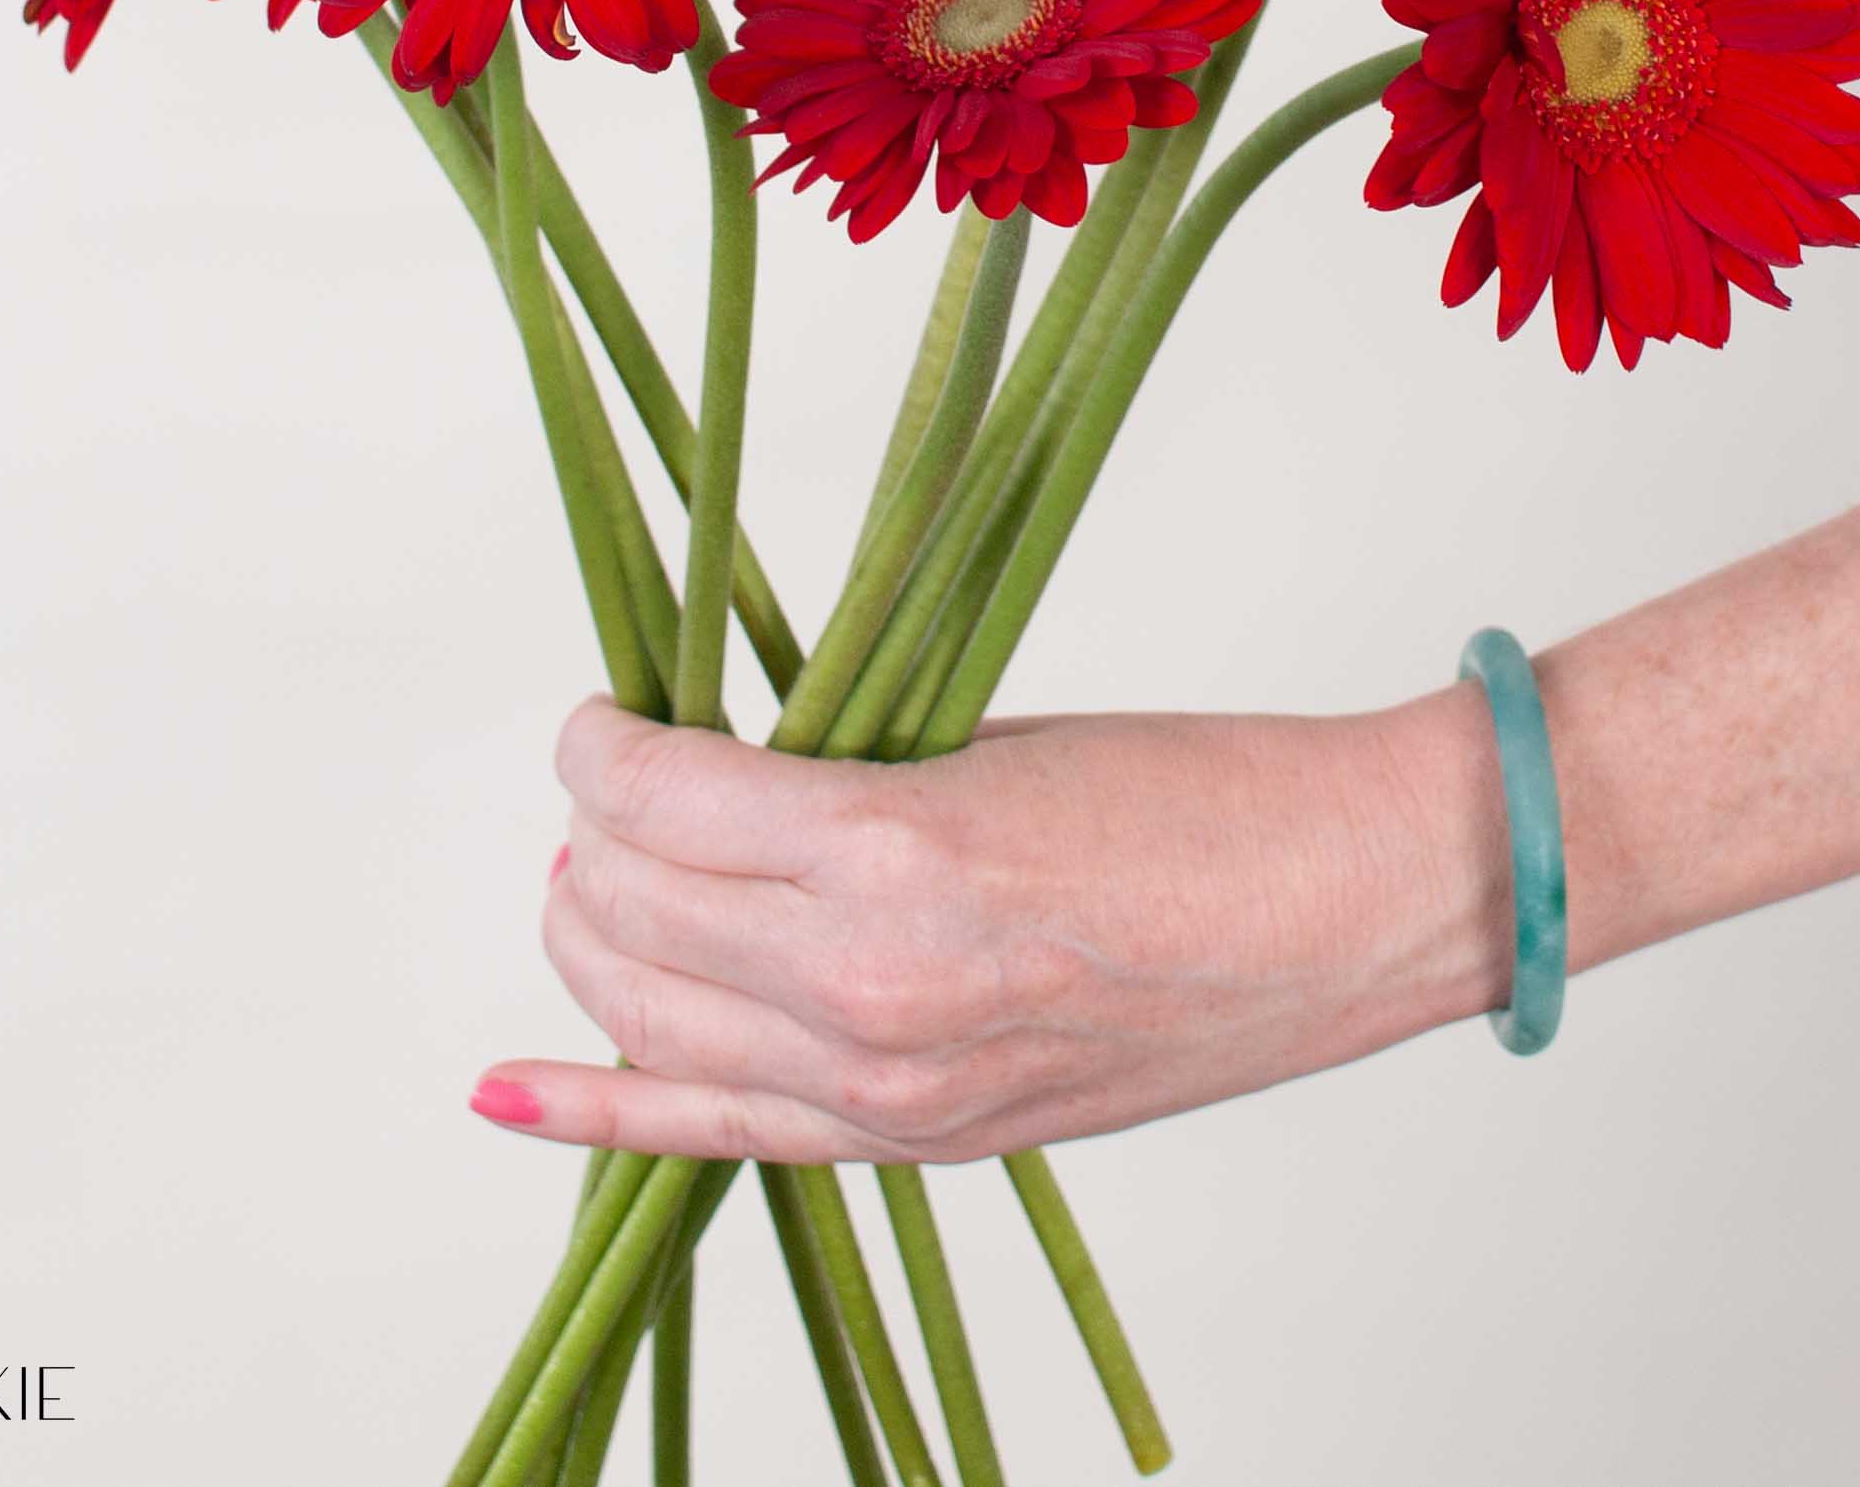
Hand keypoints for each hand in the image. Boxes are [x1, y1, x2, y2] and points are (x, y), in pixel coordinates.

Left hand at [467, 692, 1511, 1161]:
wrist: (1351, 905)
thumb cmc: (1199, 794)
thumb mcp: (982, 740)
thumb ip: (830, 771)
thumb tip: (699, 769)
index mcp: (892, 851)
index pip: (656, 797)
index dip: (601, 746)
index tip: (602, 716)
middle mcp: (870, 988)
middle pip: (628, 910)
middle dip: (594, 835)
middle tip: (617, 781)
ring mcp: (892, 1087)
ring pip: (650, 1017)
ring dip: (599, 934)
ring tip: (606, 875)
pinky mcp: (925, 1141)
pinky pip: (716, 1136)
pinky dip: (601, 1113)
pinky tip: (509, 1093)